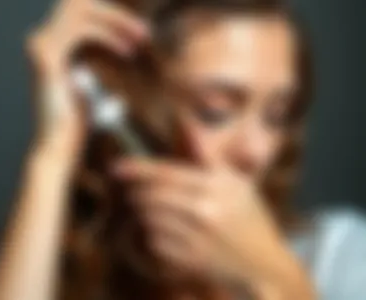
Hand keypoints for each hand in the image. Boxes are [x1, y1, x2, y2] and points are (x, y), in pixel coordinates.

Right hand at [26, 0, 148, 159]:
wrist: (62, 146)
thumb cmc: (83, 119)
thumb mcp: (100, 81)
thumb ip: (106, 60)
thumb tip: (133, 44)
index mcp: (59, 41)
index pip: (78, 1)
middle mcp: (46, 37)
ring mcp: (42, 44)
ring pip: (80, 7)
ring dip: (117, 17)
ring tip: (144, 35)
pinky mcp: (45, 55)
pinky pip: (81, 30)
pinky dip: (107, 34)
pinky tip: (128, 50)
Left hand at [111, 157, 289, 288]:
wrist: (265, 263)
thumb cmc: (248, 215)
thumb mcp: (234, 180)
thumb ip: (204, 154)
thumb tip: (182, 117)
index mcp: (216, 185)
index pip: (166, 173)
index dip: (137, 168)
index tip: (115, 166)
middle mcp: (206, 210)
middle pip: (150, 196)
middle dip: (136, 193)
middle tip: (135, 192)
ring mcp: (199, 237)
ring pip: (149, 219)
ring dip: (144, 214)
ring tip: (154, 212)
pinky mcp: (192, 260)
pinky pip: (155, 243)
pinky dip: (154, 235)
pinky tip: (168, 232)